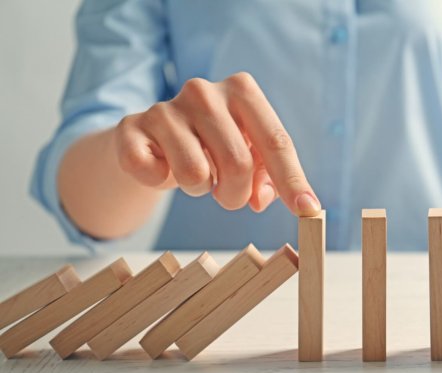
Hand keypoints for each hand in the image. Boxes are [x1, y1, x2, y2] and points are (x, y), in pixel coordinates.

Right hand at [113, 73, 320, 215]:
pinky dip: (160, 182)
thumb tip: (261, 200)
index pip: (276, 141)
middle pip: (238, 164)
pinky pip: (154, 175)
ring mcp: (165, 108)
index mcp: (242, 90)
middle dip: (236, 195)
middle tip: (227, 196)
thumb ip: (267, 177)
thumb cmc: (213, 146)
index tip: (307, 210)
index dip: (292, 181)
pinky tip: (161, 166)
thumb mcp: (249, 154)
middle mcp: (204, 91)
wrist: (153, 139)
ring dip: (200, 190)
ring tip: (195, 173)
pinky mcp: (132, 128)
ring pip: (196, 175)